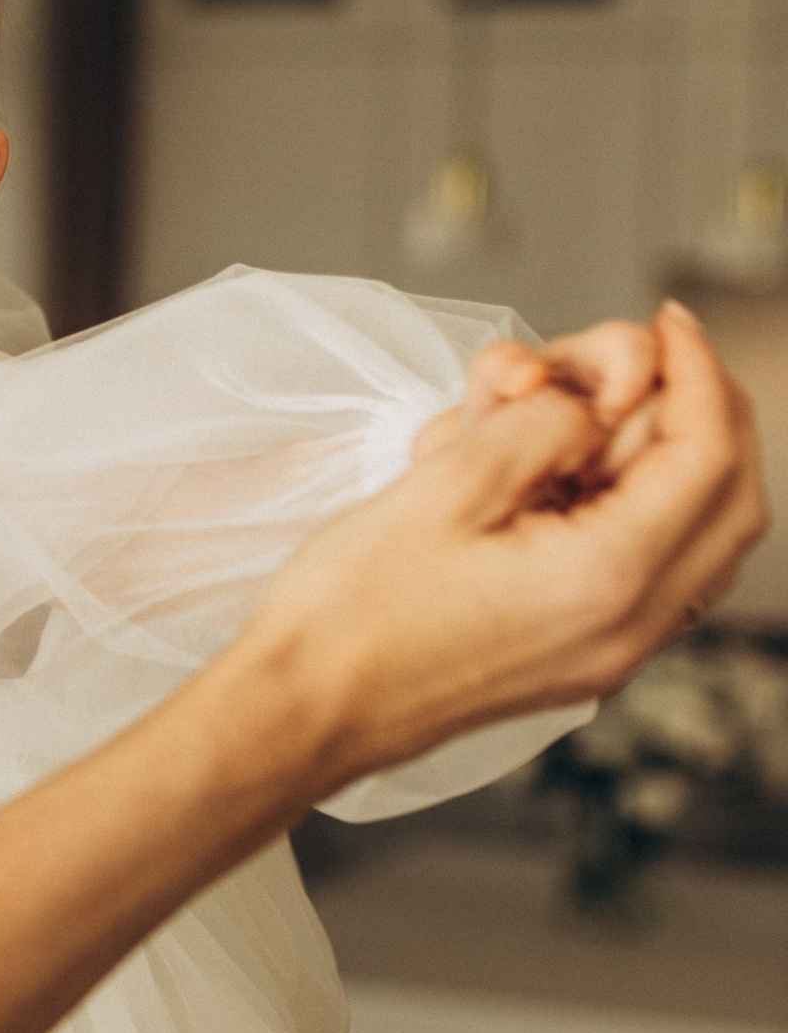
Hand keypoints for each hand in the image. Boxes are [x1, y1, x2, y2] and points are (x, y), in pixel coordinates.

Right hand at [247, 304, 765, 790]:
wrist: (302, 711)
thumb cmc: (351, 612)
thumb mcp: (444, 482)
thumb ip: (541, 426)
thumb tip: (589, 402)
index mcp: (604, 581)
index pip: (706, 456)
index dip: (696, 372)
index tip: (668, 321)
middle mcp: (628, 629)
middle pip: (731, 500)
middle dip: (701, 412)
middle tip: (654, 358)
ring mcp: (610, 654)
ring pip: (704, 539)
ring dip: (674, 461)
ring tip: (600, 411)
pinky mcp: (581, 660)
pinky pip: (661, 575)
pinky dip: (647, 510)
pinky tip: (581, 476)